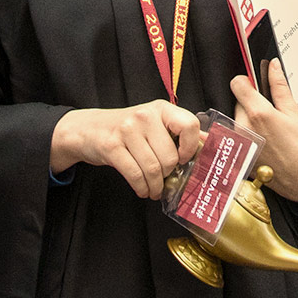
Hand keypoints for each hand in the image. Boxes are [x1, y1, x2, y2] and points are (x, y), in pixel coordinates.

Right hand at [50, 100, 202, 198]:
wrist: (89, 129)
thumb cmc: (128, 129)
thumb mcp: (155, 123)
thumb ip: (179, 131)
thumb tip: (209, 141)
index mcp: (161, 108)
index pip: (189, 125)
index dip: (191, 147)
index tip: (184, 158)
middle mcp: (145, 116)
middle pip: (170, 155)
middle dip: (169, 174)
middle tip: (165, 180)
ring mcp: (127, 130)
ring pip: (153, 168)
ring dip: (155, 186)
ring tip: (154, 189)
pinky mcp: (112, 146)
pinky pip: (135, 175)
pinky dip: (142, 188)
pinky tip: (143, 189)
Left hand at [231, 59, 297, 204]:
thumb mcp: (294, 112)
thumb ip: (279, 86)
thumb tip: (273, 66)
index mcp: (257, 113)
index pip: (237, 84)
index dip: (247, 81)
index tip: (255, 85)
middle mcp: (243, 127)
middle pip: (238, 103)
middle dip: (252, 103)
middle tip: (271, 114)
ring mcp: (239, 143)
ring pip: (238, 120)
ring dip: (249, 120)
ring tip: (270, 131)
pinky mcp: (238, 155)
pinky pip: (237, 136)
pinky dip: (247, 135)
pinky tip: (264, 143)